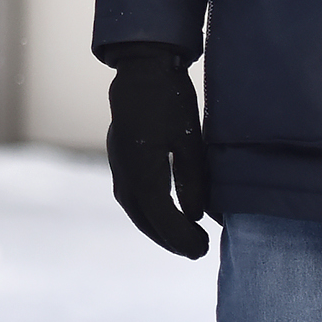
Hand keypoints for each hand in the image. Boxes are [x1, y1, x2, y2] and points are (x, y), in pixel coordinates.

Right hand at [104, 48, 208, 258]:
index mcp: (142, 172)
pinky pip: (131, 196)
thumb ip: (193, 182)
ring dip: (158, 228)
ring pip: (136, 210)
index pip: (162, 218)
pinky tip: (164, 212)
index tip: (203, 248)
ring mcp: (118, 166)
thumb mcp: (190, 142)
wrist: (141, 71)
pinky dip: (148, 212)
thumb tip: (197, 216)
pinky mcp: (120, 159)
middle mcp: (125, 174)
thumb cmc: (170, 103)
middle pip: (146, 220)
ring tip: (182, 238)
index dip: (183, 237)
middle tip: (197, 250)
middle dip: (170, 239)